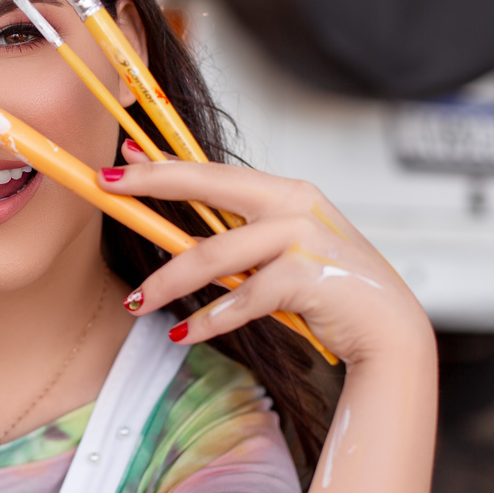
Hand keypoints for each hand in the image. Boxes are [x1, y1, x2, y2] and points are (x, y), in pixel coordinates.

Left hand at [98, 143, 433, 366]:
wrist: (388, 329)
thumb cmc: (328, 288)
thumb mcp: (281, 253)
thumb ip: (238, 238)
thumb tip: (177, 231)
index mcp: (283, 192)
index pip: (211, 171)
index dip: (162, 164)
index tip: (118, 159)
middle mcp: (293, 204)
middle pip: (207, 187)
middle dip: (152, 184)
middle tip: (105, 190)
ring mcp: (302, 238)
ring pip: (214, 254)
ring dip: (167, 282)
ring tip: (134, 303)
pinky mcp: (308, 278)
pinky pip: (241, 298)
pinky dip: (209, 319)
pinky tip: (183, 333)